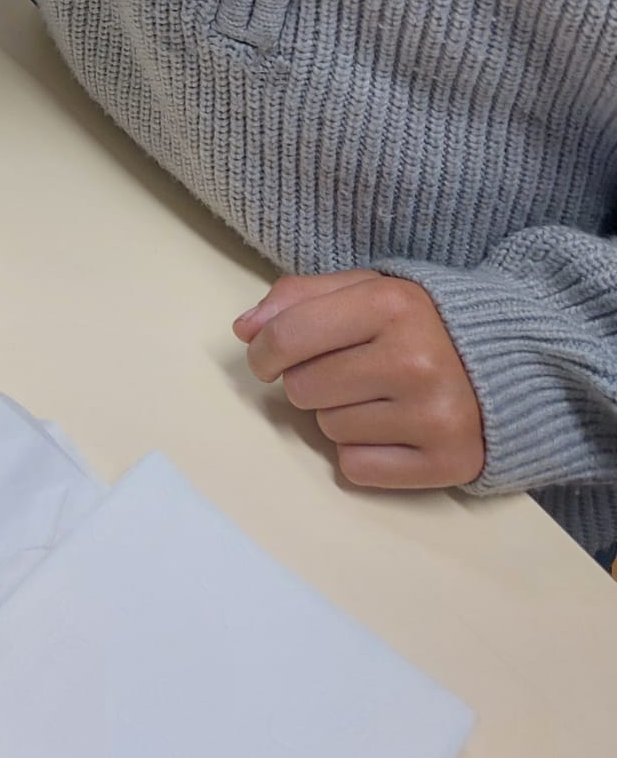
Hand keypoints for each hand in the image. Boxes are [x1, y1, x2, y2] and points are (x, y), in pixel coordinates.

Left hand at [232, 270, 485, 488]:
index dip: (263, 352)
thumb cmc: (421, 322)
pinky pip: (356, 469)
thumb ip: (299, 297)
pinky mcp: (447, 461)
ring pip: (327, 429)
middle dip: (311, 381)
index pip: (286, 337)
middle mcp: (414, 359)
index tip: (266, 358)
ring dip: (340, 415)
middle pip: (302, 388)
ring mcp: (433, 414)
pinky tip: (394, 429)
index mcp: (390, 304)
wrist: (511, 361)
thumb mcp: (367, 288)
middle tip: (350, 371)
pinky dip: (364, 453)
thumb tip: (245, 330)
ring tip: (380, 396)